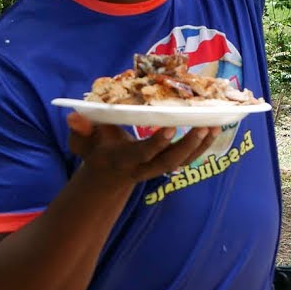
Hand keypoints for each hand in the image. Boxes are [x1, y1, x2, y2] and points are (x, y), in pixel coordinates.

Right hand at [66, 113, 221, 186]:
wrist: (108, 173)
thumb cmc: (95, 150)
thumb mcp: (82, 142)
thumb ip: (80, 131)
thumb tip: (74, 116)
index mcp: (124, 160)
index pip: (143, 154)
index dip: (157, 143)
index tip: (170, 127)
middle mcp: (145, 167)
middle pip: (170, 161)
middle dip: (188, 145)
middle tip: (204, 126)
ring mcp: (159, 167)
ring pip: (184, 161)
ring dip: (201, 145)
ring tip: (216, 125)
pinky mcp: (170, 163)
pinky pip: (191, 158)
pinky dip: (204, 144)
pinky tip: (215, 128)